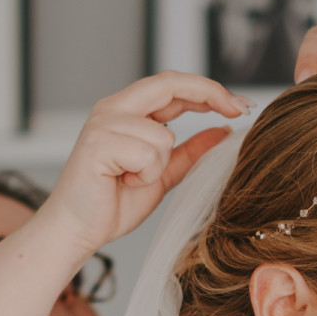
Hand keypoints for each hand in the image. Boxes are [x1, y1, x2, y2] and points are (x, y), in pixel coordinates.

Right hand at [38, 71, 249, 254]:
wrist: (77, 231)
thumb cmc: (110, 205)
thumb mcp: (162, 175)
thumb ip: (189, 153)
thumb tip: (221, 132)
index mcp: (127, 111)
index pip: (173, 85)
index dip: (209, 90)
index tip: (239, 105)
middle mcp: (113, 109)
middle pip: (170, 84)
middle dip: (210, 94)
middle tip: (238, 110)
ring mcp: (104, 123)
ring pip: (164, 135)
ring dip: (157, 167)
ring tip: (131, 180)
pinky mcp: (99, 142)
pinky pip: (148, 153)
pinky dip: (143, 175)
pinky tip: (122, 182)